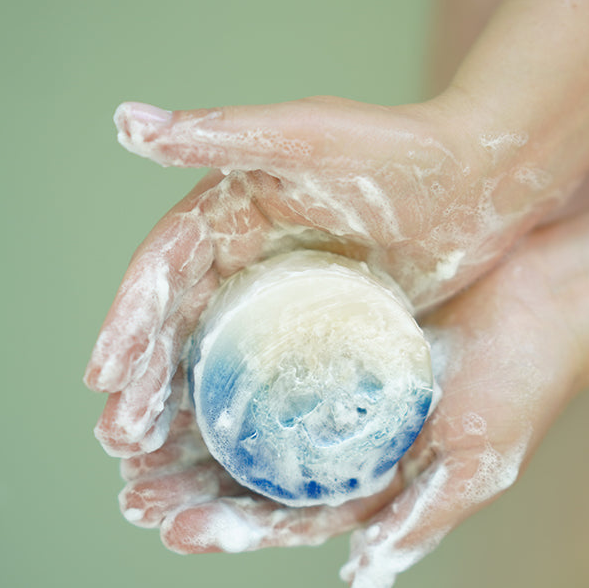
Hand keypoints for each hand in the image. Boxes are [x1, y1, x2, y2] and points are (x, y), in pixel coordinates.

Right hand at [85, 95, 569, 454]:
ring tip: (151, 465)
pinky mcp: (326, 325)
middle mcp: (249, 254)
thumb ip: (223, 132)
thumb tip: (126, 122)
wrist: (486, 176)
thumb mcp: (312, 137)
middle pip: (181, 325)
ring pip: (219, 360)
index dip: (128, 321)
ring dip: (182, 411)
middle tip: (119, 441)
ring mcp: (287, 294)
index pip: (165, 270)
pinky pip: (273, 377)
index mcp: (232, 209)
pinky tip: (227, 459)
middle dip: (144, 382)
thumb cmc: (402, 147)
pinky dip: (244, 416)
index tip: (102, 377)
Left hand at [117, 240, 581, 587]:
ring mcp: (345, 385)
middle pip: (261, 470)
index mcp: (380, 479)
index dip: (231, 524)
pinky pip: (276, 354)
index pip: (292, 513)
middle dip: (196, 485)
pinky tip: (187, 368)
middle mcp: (353, 437)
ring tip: (137, 442)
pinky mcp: (342, 334)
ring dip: (199, 433)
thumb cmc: (526, 383)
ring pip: (257, 417)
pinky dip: (231, 366)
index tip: (171, 527)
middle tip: (133, 489)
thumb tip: (360, 581)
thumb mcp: (479, 463)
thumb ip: (421, 520)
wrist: (554, 300)